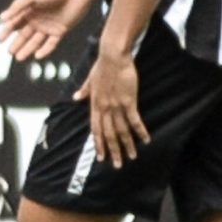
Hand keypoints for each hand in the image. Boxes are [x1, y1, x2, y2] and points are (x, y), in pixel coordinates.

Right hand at [0, 0, 99, 62]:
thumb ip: (17, 7)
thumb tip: (1, 18)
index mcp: (29, 10)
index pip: (15, 23)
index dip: (6, 31)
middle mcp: (38, 19)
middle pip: (24, 34)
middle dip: (17, 44)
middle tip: (9, 52)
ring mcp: (49, 26)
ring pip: (36, 41)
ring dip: (28, 49)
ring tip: (19, 58)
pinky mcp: (61, 30)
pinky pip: (51, 43)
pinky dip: (45, 50)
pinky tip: (37, 56)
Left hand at [77, 44, 148, 165]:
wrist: (112, 56)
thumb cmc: (102, 66)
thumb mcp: (89, 80)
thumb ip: (84, 91)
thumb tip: (75, 97)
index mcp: (94, 105)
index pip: (95, 129)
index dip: (98, 144)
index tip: (100, 156)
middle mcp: (104, 108)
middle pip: (108, 134)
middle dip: (113, 151)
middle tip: (117, 165)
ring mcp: (116, 106)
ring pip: (121, 130)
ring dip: (127, 145)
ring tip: (132, 157)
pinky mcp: (128, 101)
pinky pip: (134, 120)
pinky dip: (140, 131)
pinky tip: (145, 140)